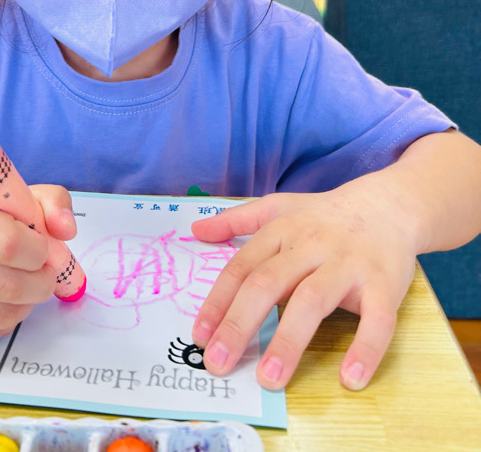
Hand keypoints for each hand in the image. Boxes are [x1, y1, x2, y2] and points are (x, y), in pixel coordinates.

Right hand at [0, 184, 76, 338]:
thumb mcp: (16, 195)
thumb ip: (51, 202)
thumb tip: (67, 230)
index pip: (7, 243)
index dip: (37, 251)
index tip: (43, 246)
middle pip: (7, 286)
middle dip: (40, 282)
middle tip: (45, 271)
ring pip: (1, 314)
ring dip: (28, 301)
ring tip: (27, 281)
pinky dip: (11, 316)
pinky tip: (5, 296)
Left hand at [190, 183, 418, 390]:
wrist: (389, 204)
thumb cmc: (325, 215)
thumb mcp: (279, 207)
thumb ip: (236, 219)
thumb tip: (195, 230)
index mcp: (282, 231)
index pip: (242, 268)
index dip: (218, 302)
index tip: (199, 336)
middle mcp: (311, 246)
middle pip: (268, 284)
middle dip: (240, 325)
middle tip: (218, 363)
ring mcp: (348, 264)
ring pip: (313, 302)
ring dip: (289, 342)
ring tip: (269, 379)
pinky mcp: (385, 284)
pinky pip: (377, 320)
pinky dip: (365, 349)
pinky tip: (350, 379)